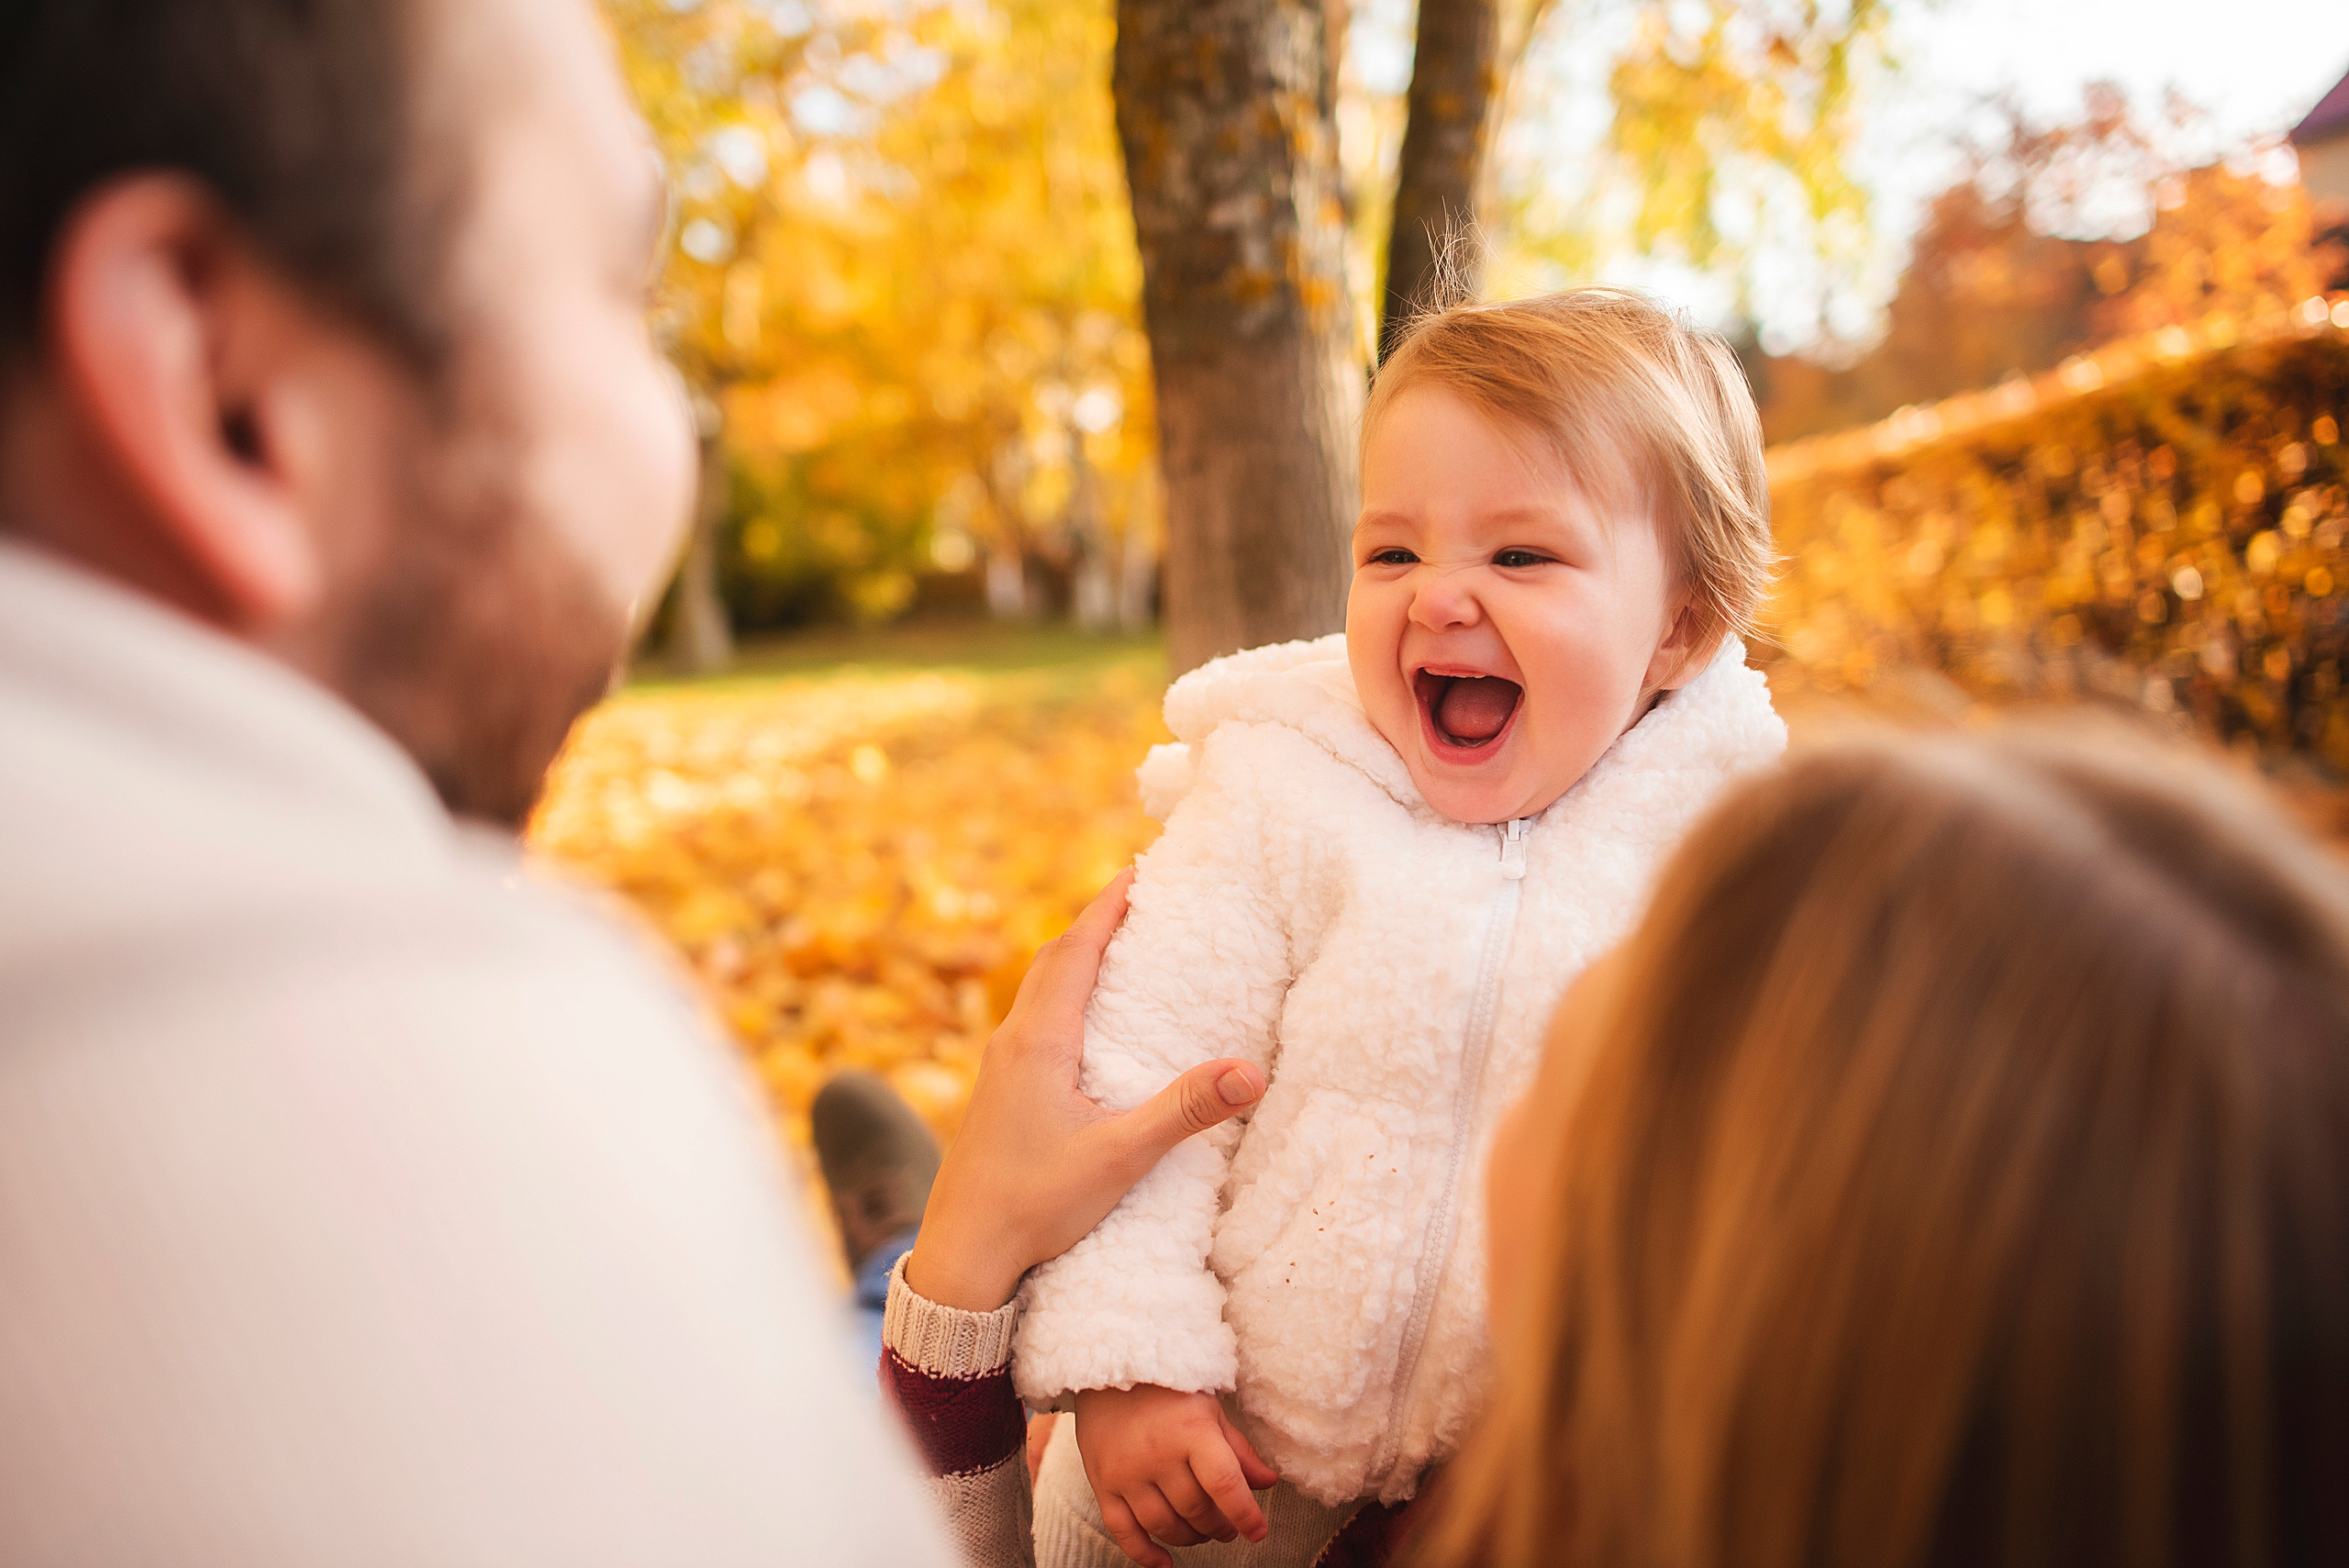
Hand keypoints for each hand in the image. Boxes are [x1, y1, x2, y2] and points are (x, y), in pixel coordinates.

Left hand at [904, 870, 1265, 1311]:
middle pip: (1054, 960)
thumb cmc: (1034, 1204)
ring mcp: (999, 1069)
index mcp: (1039, 1041)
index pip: (1076, 950)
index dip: (1108, 906)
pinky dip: (1063, 998)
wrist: (961, 1256)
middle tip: (1139, 898)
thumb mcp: (1119, 1156)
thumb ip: (1184, 1110)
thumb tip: (1252, 1071)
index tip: (1139, 869)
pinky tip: (1084, 1025)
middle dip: (1096, 923)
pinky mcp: (998, 1095)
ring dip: (1076, 959)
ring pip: (1039, 991)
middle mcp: (1012, 1042)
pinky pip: (1033, 1022)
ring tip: (1118, 948)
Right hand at [1076, 1384, 1280, 1567]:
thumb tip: (1268, 1483)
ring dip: (1189, 1538)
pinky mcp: (1102, 1484)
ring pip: (1164, 1525)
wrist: (1109, 1371)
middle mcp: (1157, 1454)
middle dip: (1219, 1526)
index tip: (1258, 1532)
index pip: (1224, 1484)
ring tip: (1201, 1532)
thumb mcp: (1210, 1410)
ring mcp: (1126, 1472)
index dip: (1245, 1514)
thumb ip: (1238, 1449)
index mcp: (1190, 1431)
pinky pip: (1123, 1531)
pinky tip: (1164, 1561)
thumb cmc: (1167, 1390)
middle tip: (1228, 1527)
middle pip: (1196, 1510)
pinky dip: (1144, 1554)